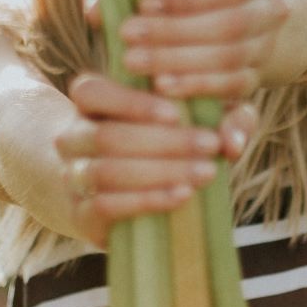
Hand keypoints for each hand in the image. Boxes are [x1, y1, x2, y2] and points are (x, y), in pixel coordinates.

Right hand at [55, 71, 258, 247]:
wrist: (107, 188)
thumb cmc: (159, 140)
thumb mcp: (189, 117)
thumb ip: (222, 119)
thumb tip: (234, 141)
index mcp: (89, 100)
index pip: (93, 91)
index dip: (131, 103)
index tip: (176, 113)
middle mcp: (72, 136)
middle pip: (107, 136)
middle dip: (164, 142)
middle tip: (211, 146)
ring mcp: (72, 177)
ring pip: (105, 172)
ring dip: (160, 172)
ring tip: (205, 173)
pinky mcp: (79, 215)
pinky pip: (104, 206)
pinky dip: (146, 200)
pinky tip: (181, 196)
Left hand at [84, 0, 289, 100]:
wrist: (240, 20)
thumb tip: (94, 11)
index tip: (144, 3)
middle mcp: (271, 10)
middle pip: (230, 25)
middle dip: (176, 33)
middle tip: (128, 37)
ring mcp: (266, 47)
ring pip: (231, 58)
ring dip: (181, 63)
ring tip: (135, 63)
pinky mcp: (255, 80)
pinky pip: (233, 88)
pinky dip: (198, 88)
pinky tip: (163, 88)